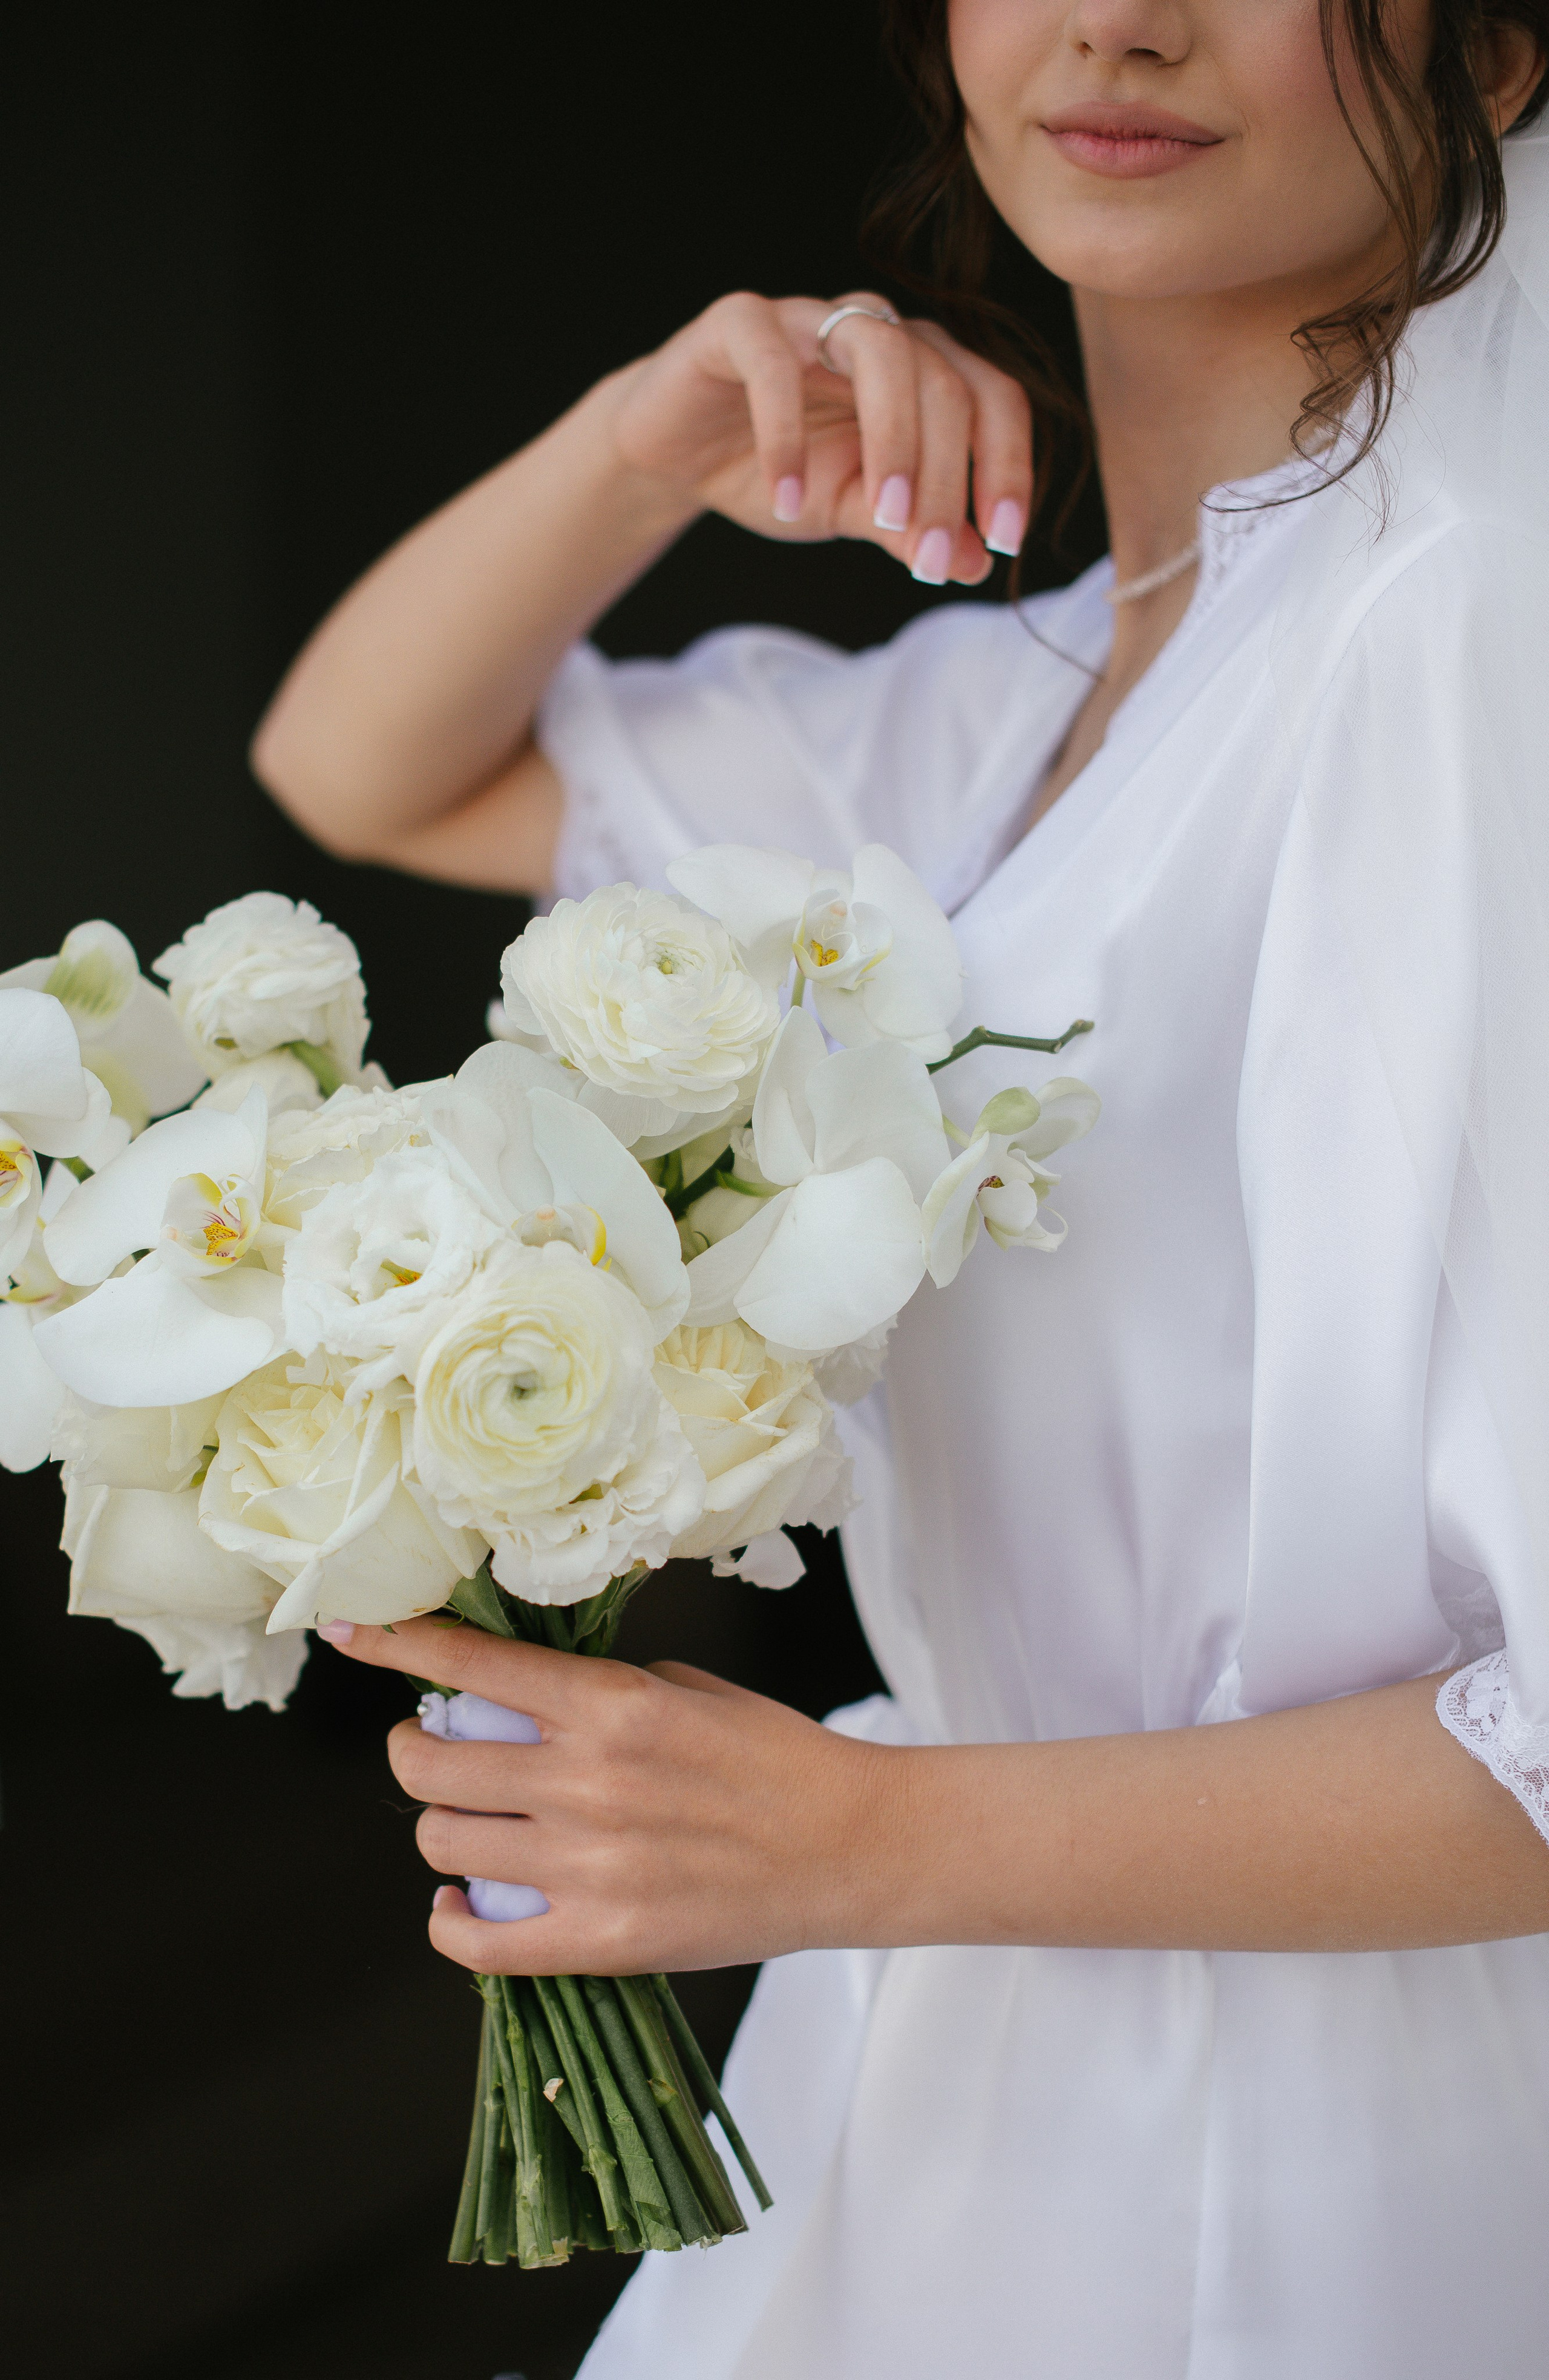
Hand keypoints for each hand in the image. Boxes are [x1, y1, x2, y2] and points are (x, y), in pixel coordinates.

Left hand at [325, 1615, 901, 1975]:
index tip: (346, 1631)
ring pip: (445, 1844)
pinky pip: (478, 1942)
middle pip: (431, 1763)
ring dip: (444, 1829)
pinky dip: (452, 1924)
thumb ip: (595, 1692)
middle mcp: (587, 1780)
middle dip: (415, 1749)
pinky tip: (464, 1906)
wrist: (850, 1846)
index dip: (394, 1643)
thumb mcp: (683, 1692)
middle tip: (437, 1748)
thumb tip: (511, 1691)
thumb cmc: (773, 1757)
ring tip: (472, 1826)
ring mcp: (589, 1864)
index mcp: (611, 1705)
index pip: (469, 1663)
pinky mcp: (602, 1938)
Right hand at [609, 290, 1032, 586]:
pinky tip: (788, 499)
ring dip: (893, 443)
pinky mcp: (740, 322)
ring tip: (882, 516)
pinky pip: (774, 364)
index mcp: (919, 368)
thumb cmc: (781, 473)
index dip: (1008, 467)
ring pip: (882, 352)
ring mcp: (811, 317)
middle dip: (947, 478)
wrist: (679, 454)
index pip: (991, 399)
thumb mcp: (851, 510)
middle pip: (945, 383)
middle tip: (928, 555)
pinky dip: (786, 437)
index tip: (1002, 543)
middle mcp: (877, 330)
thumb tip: (975, 563)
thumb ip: (910, 528)